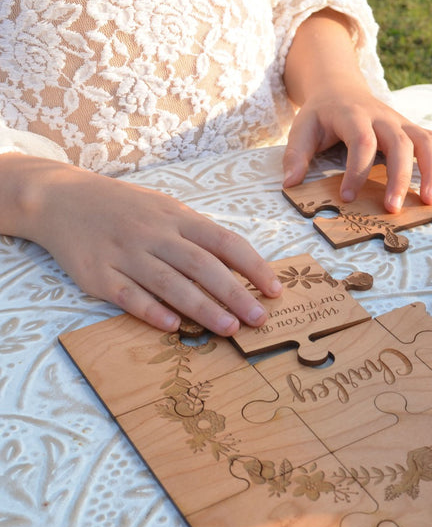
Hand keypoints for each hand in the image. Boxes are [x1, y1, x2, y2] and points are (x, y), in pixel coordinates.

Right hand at [0, 154, 281, 334]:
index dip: (253, 267)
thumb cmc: (126, 208)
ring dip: (202, 307)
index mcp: (177, 217)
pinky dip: (151, 310)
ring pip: (170, 283)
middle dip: (235, 293)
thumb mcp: (166, 209)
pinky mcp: (98, 274)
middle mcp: (155, 234)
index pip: (225, 242)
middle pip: (202, 266)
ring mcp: (125, 253)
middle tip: (259, 319)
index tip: (275, 290)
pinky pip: (128, 295)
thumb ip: (200, 235)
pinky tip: (173, 326)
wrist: (61, 197)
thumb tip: (242, 264)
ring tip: (229, 328)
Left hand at [281, 8, 431, 212]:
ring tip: (431, 202)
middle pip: (400, 143)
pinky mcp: (413, 130)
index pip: (361, 142)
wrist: (340, 88)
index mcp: (354, 116)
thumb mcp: (302, 129)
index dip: (357, 170)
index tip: (349, 198)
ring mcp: (402, 123)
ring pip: (426, 141)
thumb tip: (290, 185)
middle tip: (392, 209)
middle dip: (399, 177)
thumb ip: (295, 155)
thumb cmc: (321, 116)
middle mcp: (383, 117)